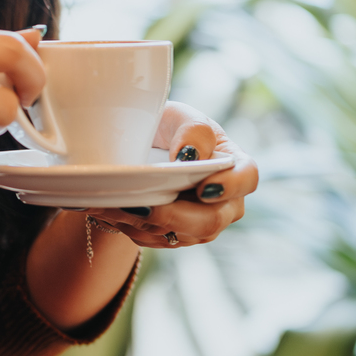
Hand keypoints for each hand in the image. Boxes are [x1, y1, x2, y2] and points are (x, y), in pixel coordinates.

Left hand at [86, 101, 257, 249]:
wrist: (141, 145)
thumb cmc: (169, 126)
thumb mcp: (180, 116)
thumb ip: (193, 130)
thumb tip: (189, 156)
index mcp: (234, 165)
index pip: (247, 178)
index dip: (229, 187)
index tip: (203, 189)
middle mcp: (224, 201)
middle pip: (210, 221)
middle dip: (174, 216)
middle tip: (143, 206)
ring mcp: (200, 223)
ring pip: (178, 235)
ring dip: (143, 222)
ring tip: (112, 203)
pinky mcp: (174, 235)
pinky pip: (153, 239)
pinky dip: (129, 226)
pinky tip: (108, 209)